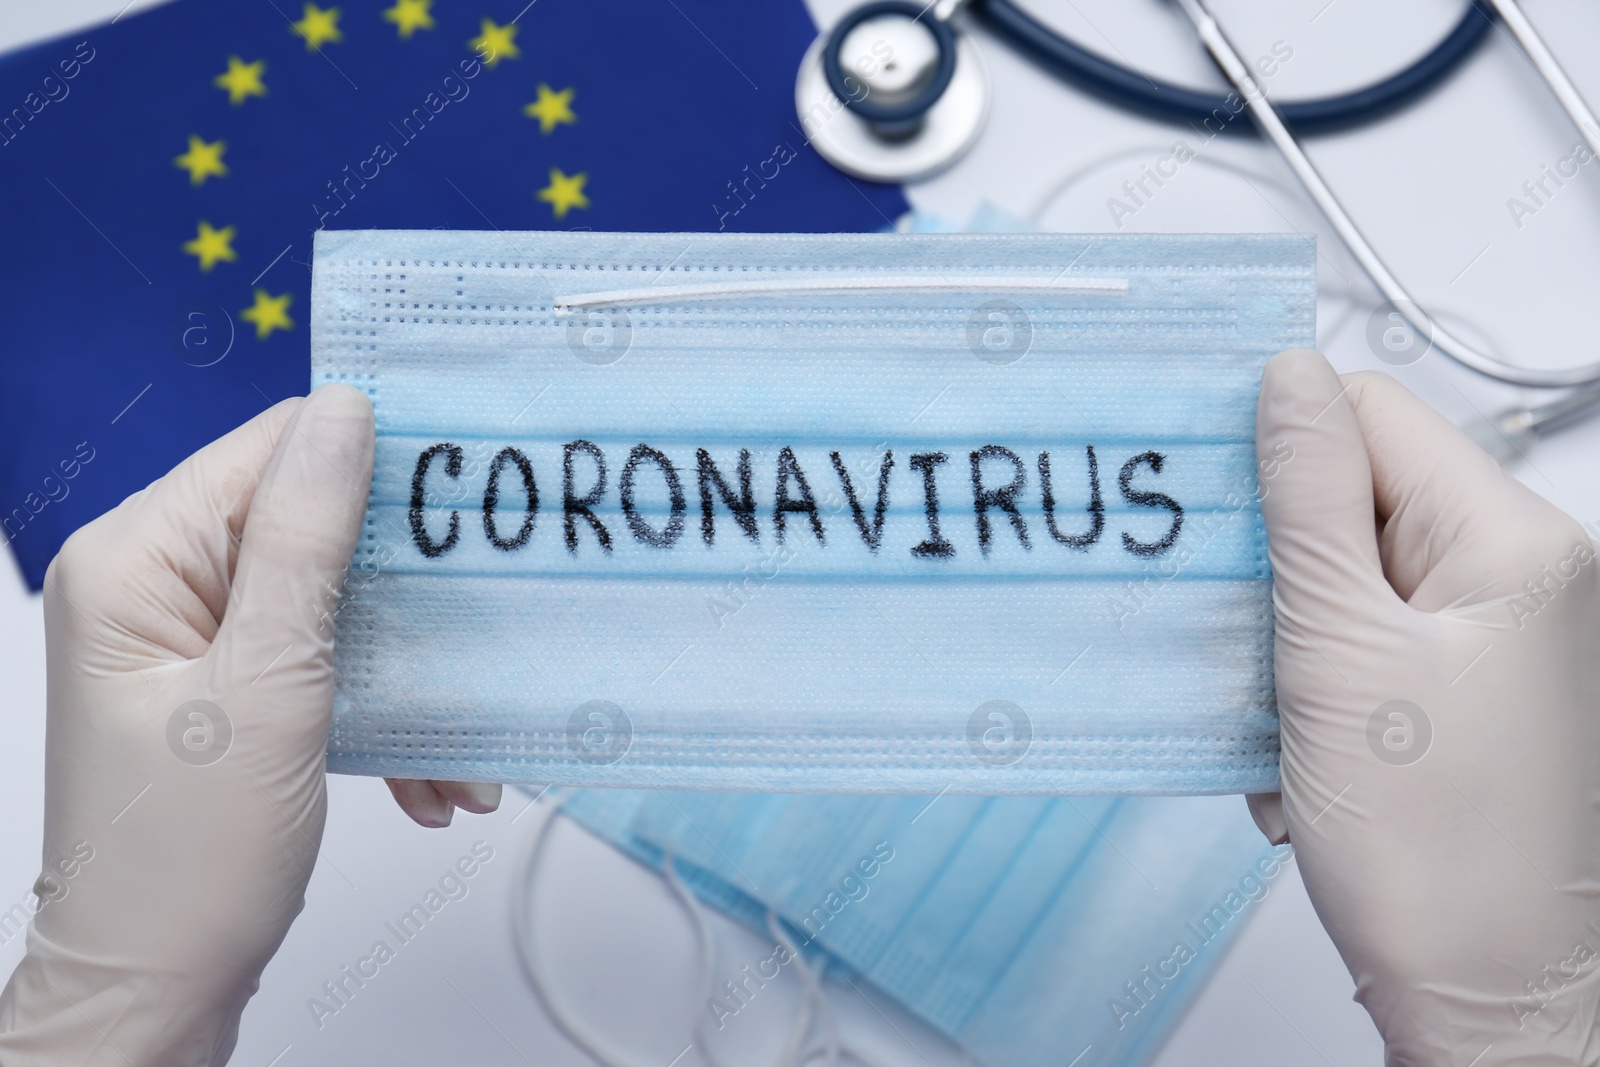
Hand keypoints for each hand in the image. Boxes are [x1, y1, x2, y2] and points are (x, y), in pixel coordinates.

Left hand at [0, 387, 492, 1065]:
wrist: (151, 997)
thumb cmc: (186, 862)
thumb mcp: (267, 687)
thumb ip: (305, 540)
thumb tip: (346, 412)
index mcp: (136, 560)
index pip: (269, 452)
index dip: (373, 464)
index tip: (468, 498)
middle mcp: (154, 585)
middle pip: (309, 528)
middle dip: (403, 599)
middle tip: (479, 636)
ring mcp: (187, 642)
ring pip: (330, 604)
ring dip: (405, 673)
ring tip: (458, 755)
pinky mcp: (223, 692)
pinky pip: (320, 662)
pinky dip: (378, 714)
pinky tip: (428, 780)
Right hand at [1247, 350, 1599, 1064]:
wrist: (1486, 993)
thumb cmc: (1436, 852)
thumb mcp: (1342, 653)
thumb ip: (1311, 502)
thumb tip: (1288, 376)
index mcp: (1511, 542)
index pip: (1372, 414)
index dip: (1277, 444)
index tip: (1205, 496)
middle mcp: (1516, 574)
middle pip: (1356, 494)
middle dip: (1277, 562)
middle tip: (1241, 630)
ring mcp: (1491, 635)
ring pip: (1345, 573)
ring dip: (1287, 637)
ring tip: (1284, 717)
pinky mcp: (1461, 689)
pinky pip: (1360, 639)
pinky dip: (1311, 684)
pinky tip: (1305, 750)